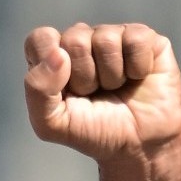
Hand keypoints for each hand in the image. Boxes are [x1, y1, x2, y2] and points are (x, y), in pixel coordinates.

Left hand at [23, 20, 180, 180]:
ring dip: (111, 76)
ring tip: (116, 89)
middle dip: (85, 76)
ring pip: (105, 40)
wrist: (138, 144)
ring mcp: (112, 36)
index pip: (41, 39)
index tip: (64, 88)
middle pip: (74, 39)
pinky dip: (137, 67)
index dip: (50, 61)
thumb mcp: (52, 124)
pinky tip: (137, 77)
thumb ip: (38, 90)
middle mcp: (82, 42)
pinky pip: (135, 39)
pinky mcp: (143, 36)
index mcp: (54, 59)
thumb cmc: (94, 131)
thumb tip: (58, 54)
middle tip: (94, 94)